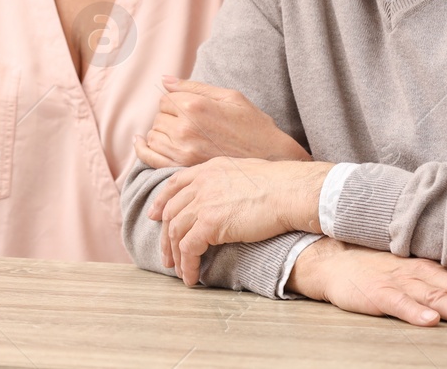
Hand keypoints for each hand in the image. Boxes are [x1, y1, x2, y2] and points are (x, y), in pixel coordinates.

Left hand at [134, 78, 309, 169]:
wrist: (272, 159)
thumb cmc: (254, 126)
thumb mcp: (230, 97)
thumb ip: (194, 87)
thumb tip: (165, 80)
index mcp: (195, 106)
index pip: (165, 99)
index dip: (174, 103)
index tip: (187, 109)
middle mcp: (185, 128)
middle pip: (158, 118)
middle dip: (169, 119)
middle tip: (189, 125)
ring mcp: (183, 151)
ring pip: (153, 136)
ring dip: (161, 134)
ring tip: (180, 136)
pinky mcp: (183, 169)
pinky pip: (150, 158)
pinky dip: (144, 150)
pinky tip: (141, 144)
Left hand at [149, 157, 330, 285]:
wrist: (291, 192)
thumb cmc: (281, 184)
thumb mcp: (246, 172)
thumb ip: (229, 181)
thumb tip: (230, 195)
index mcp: (209, 169)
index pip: (175, 184)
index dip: (162, 201)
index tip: (155, 215)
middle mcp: (201, 183)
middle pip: (171, 211)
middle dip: (165, 235)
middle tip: (166, 255)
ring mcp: (203, 202)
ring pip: (175, 232)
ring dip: (175, 255)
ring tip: (178, 271)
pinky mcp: (210, 223)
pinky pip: (188, 248)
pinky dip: (187, 265)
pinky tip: (191, 277)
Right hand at [288, 238, 446, 327]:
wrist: (333, 262)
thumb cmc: (380, 271)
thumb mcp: (415, 274)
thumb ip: (445, 285)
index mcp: (433, 269)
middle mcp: (420, 272)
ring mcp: (398, 281)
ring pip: (434, 296)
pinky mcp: (376, 292)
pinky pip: (397, 303)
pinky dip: (414, 312)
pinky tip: (429, 322)